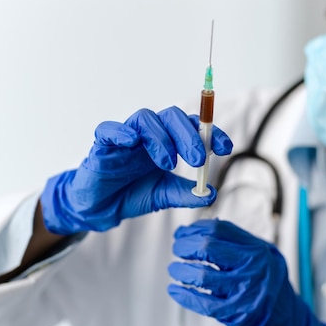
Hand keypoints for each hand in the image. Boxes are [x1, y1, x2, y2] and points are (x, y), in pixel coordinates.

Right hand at [40, 107, 232, 234]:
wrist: (99, 209)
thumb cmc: (131, 194)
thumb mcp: (163, 197)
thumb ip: (186, 194)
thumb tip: (211, 193)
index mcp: (166, 142)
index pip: (191, 126)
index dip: (210, 133)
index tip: (225, 148)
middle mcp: (148, 134)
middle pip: (171, 117)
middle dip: (188, 135)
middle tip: (197, 160)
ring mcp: (125, 137)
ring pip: (145, 119)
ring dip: (161, 138)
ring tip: (169, 164)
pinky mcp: (102, 144)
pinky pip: (109, 129)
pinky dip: (121, 132)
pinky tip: (133, 142)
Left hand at [168, 219, 325, 325]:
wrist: (284, 318)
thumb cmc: (267, 283)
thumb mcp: (258, 254)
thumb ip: (231, 240)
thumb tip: (193, 231)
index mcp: (256, 250)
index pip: (218, 229)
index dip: (195, 229)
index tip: (184, 233)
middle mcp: (251, 268)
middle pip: (208, 248)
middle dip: (185, 247)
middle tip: (178, 249)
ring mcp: (243, 291)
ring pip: (202, 275)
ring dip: (181, 271)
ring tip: (175, 269)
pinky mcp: (235, 313)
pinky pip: (203, 303)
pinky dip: (184, 295)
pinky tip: (176, 290)